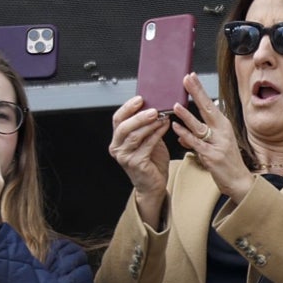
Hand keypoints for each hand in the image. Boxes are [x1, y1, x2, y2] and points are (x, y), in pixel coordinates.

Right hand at [109, 95, 170, 228]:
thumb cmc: (151, 161)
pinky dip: (157, 133)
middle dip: (138, 116)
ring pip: (135, 135)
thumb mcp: (147, 140)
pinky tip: (165, 126)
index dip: (127, 107)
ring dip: (149, 124)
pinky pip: (147, 145)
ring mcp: (125, 156)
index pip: (118, 119)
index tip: (140, 98)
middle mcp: (117, 147)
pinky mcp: (136, 163)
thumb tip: (155, 107)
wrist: (153, 184)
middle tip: (153, 109)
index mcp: (118, 139)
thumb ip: (147, 126)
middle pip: (124, 126)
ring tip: (161, 116)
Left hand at [171, 72, 252, 203]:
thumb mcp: (214, 145)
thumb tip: (182, 133)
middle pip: (207, 108)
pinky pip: (196, 143)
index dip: (200, 90)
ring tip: (176, 105)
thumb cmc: (228, 163)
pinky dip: (185, 135)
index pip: (209, 104)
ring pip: (200, 126)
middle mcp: (223, 132)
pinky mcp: (212, 156)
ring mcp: (218, 143)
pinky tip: (176, 128)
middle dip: (197, 92)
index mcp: (223, 126)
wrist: (239, 181)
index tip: (191, 76)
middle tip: (187, 79)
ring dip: (187, 115)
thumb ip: (198, 137)